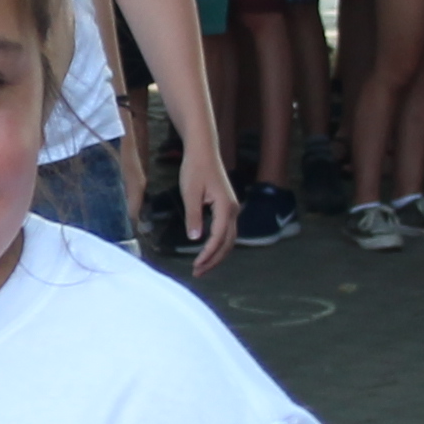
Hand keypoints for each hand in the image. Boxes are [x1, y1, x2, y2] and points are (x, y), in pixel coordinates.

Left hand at [183, 155, 237, 276]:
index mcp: (225, 207)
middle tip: (198, 272)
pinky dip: (218, 244)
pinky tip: (207, 250)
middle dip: (214, 260)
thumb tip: (195, 239)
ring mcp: (231, 208)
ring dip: (217, 254)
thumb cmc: (195, 169)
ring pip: (229, 238)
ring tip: (201, 266)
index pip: (219, 237)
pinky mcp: (227, 206)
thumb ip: (193, 216)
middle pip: (228, 243)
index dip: (208, 254)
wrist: (203, 151)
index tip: (196, 265)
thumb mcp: (190, 193)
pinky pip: (226, 231)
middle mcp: (233, 209)